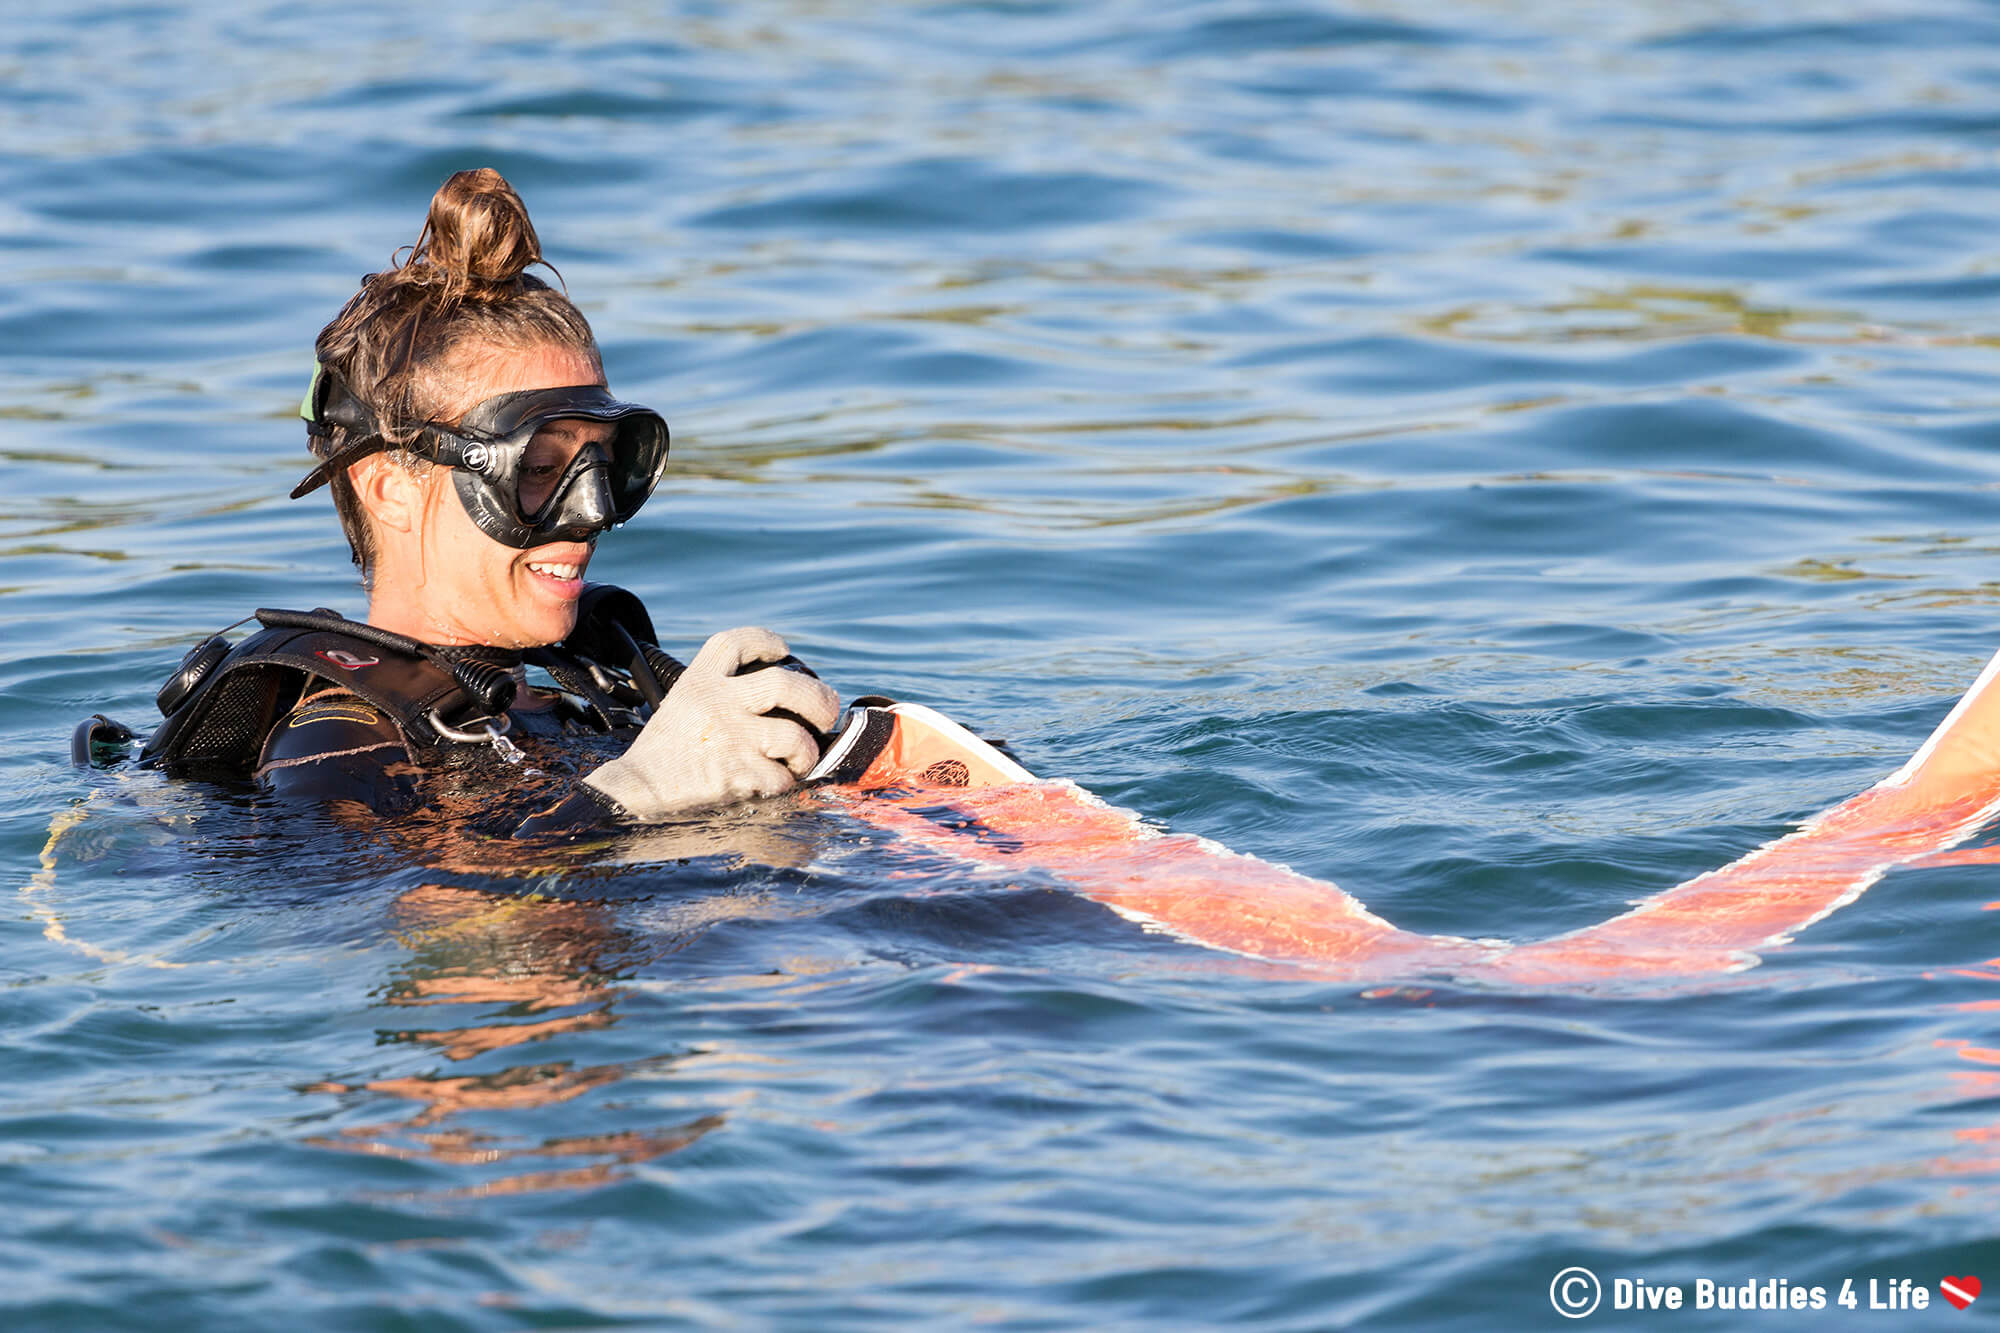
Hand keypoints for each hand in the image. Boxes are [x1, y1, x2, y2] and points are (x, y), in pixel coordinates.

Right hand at [583, 627, 839, 819]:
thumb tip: (773, 700)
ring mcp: (730, 737)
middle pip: (785, 684)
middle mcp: (717, 702)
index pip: (736, 642)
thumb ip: (717, 695)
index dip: (766, 640)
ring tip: (802, 760)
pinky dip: (785, 783)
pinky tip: (774, 785)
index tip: (784, 650)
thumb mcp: (681, 706)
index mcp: (699, 681)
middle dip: (818, 698)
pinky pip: (782, 777)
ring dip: (807, 752)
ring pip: (794, 735)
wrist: (636, 792)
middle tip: (826, 712)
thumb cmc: (662, 754)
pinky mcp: (738, 774)